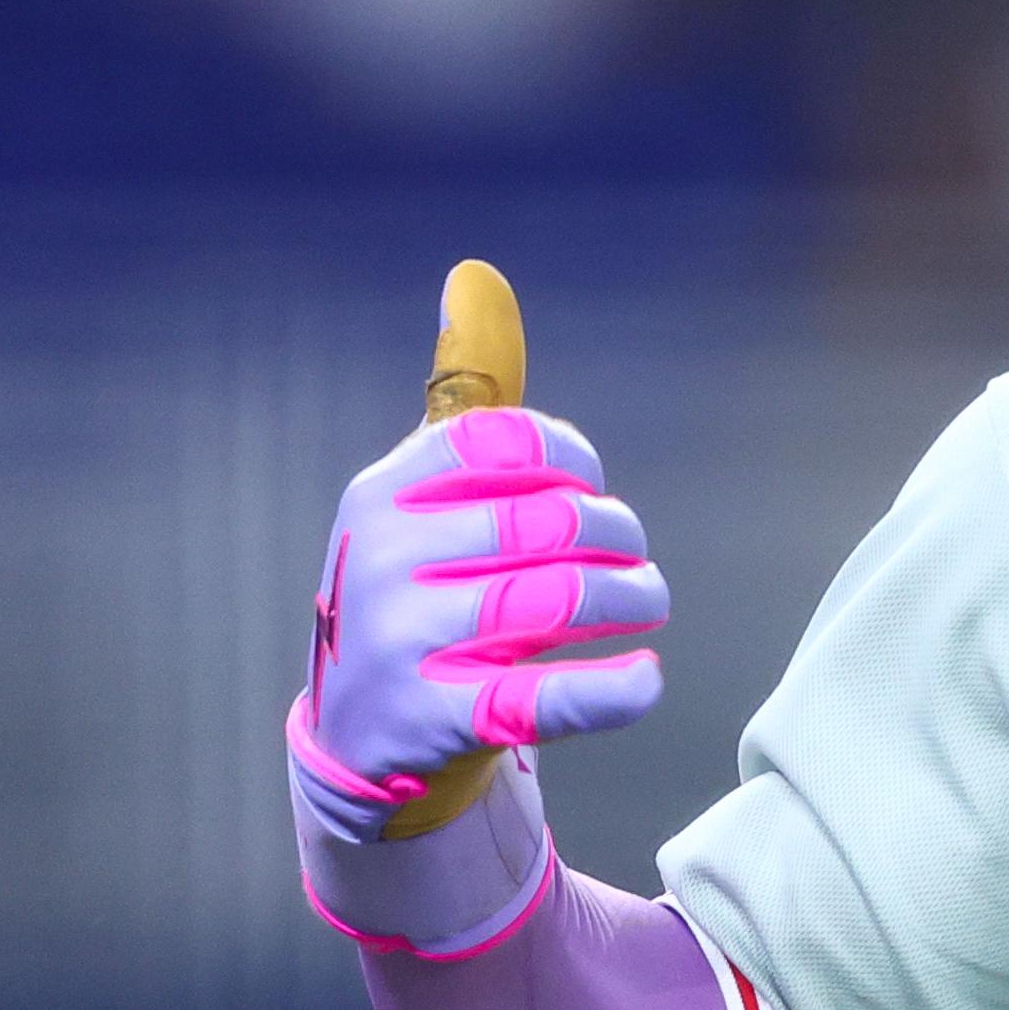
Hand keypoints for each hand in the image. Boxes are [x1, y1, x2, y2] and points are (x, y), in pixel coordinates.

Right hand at [284, 264, 666, 850]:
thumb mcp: (426, 495)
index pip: (510, 442)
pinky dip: (610, 690)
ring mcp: (405, 639)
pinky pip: (542, 700)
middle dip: (618, 538)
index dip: (575, 460)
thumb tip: (474, 276)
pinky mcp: (434, 719)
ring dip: (629, 599)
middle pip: (551, 523)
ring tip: (646, 603)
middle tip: (635, 562)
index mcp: (387, 487)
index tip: (591, 486)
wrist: (362, 734)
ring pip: (556, 602)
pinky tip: (645, 680)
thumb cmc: (417, 591)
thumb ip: (470, 401)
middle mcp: (387, 554)